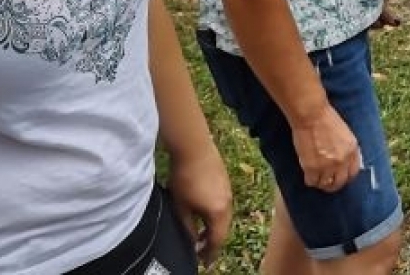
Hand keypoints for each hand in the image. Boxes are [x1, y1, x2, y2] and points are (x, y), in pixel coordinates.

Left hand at [165, 145, 232, 266]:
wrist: (194, 147)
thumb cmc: (185, 178)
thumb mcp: (181, 207)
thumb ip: (187, 227)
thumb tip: (191, 240)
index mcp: (218, 212)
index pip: (217, 239)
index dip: (210, 253)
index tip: (204, 262)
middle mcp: (228, 202)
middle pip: (223, 228)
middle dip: (213, 240)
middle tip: (201, 249)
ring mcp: (228, 190)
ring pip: (224, 215)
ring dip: (214, 226)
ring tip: (200, 232)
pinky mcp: (225, 180)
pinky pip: (223, 204)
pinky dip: (215, 213)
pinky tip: (203, 211)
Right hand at [291, 105, 361, 192]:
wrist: (312, 115)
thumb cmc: (326, 119)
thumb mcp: (344, 134)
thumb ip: (346, 149)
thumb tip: (345, 162)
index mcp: (352, 150)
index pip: (353, 172)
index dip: (345, 177)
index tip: (339, 177)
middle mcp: (343, 160)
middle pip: (340, 182)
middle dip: (333, 184)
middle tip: (326, 181)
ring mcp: (328, 165)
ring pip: (325, 184)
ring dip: (320, 182)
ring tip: (315, 177)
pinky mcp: (312, 168)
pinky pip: (312, 182)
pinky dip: (309, 179)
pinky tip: (307, 173)